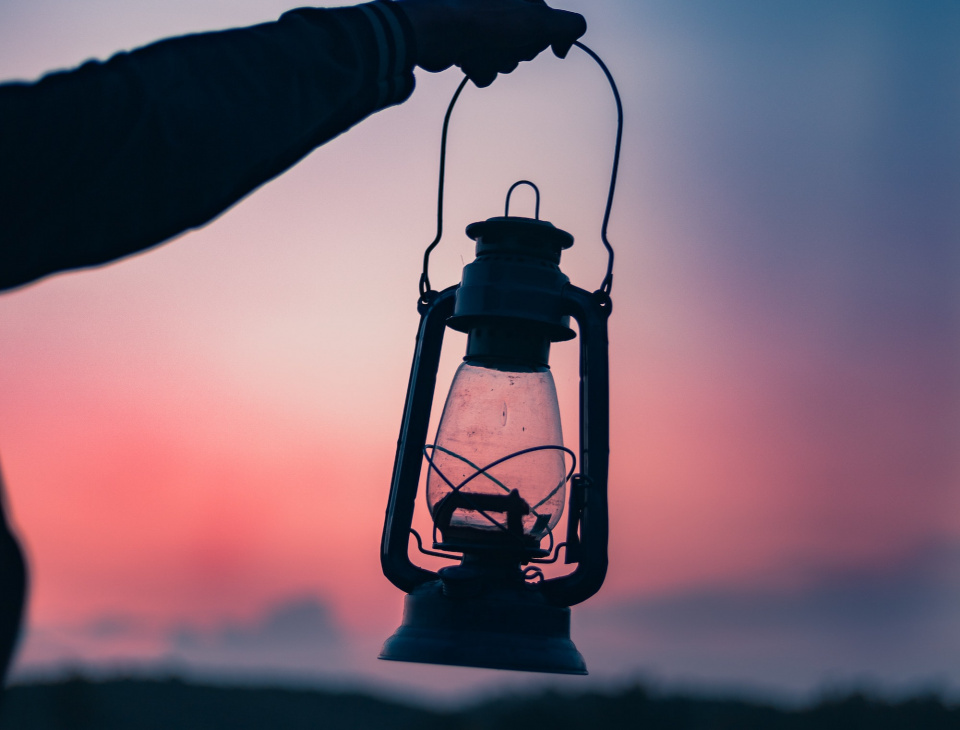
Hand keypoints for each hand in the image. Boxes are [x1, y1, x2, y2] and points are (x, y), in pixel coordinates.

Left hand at [396, 0, 586, 86]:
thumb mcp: (538, 21)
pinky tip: (469, 58)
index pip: (548, 28)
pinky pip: (484, 69)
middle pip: (526, 46)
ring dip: (496, 62)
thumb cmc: (485, 22)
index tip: (538, 41)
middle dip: (516, 52)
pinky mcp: (465, 44)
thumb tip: (568, 42)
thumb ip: (567, 27)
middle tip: (502, 41)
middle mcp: (502, 9)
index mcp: (520, 1)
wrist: (437, 32)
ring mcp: (482, 27)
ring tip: (481, 50)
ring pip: (505, 61)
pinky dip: (479, 68)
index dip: (543, 38)